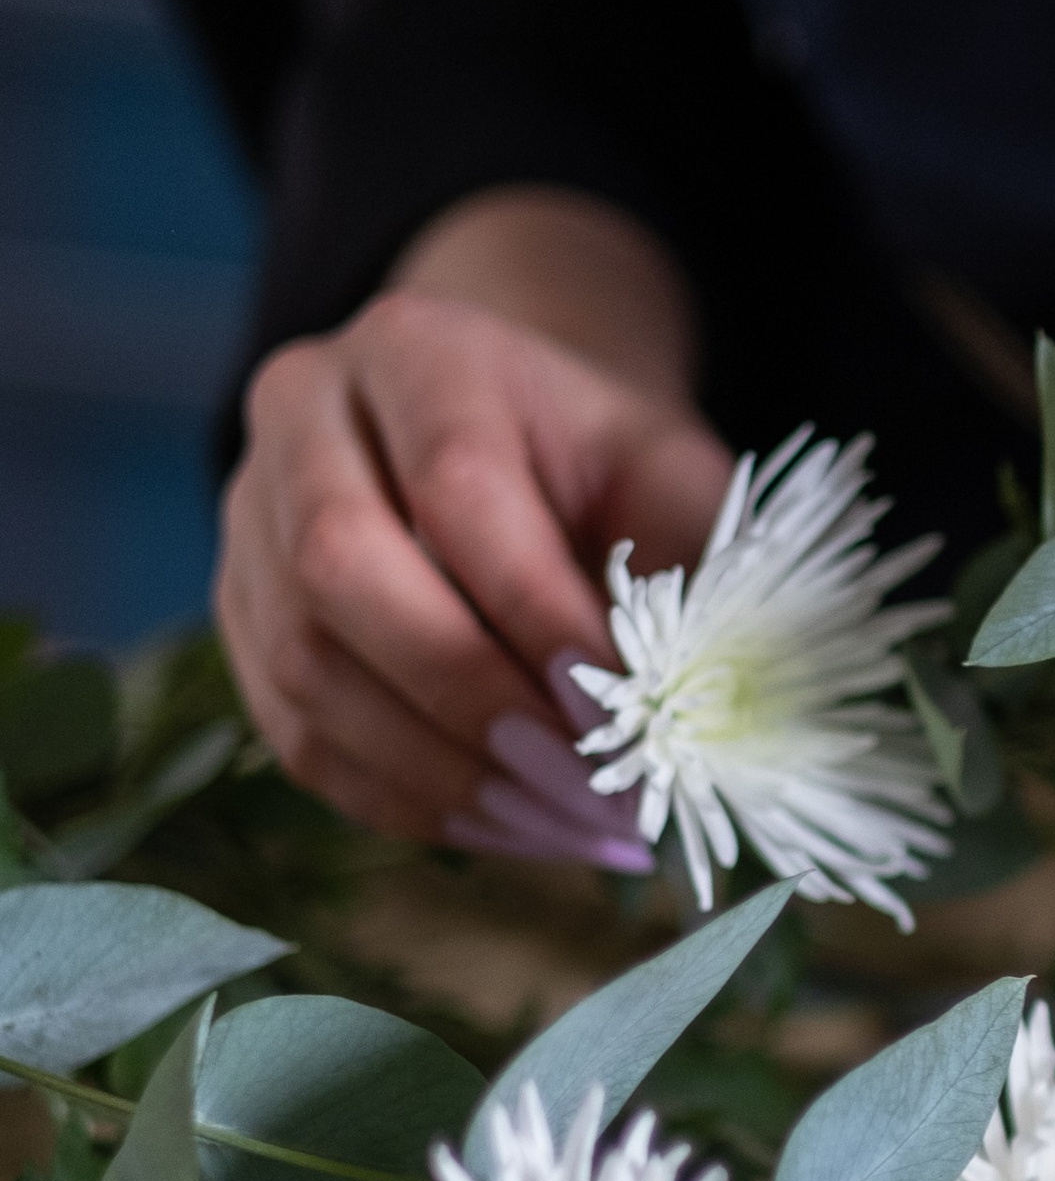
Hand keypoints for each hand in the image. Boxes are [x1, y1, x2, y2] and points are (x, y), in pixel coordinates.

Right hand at [216, 193, 733, 854]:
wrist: (515, 439)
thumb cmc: (605, 462)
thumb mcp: (668, 474)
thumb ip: (682, 566)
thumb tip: (686, 709)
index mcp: (420, 351)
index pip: (457, 487)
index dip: (535, 613)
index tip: (623, 714)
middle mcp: (303, 415)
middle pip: (341, 567)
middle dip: (472, 700)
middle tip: (585, 792)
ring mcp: (247, 518)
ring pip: (304, 664)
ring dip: (440, 772)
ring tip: (565, 829)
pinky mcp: (242, 617)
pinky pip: (297, 733)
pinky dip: (404, 799)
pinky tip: (506, 829)